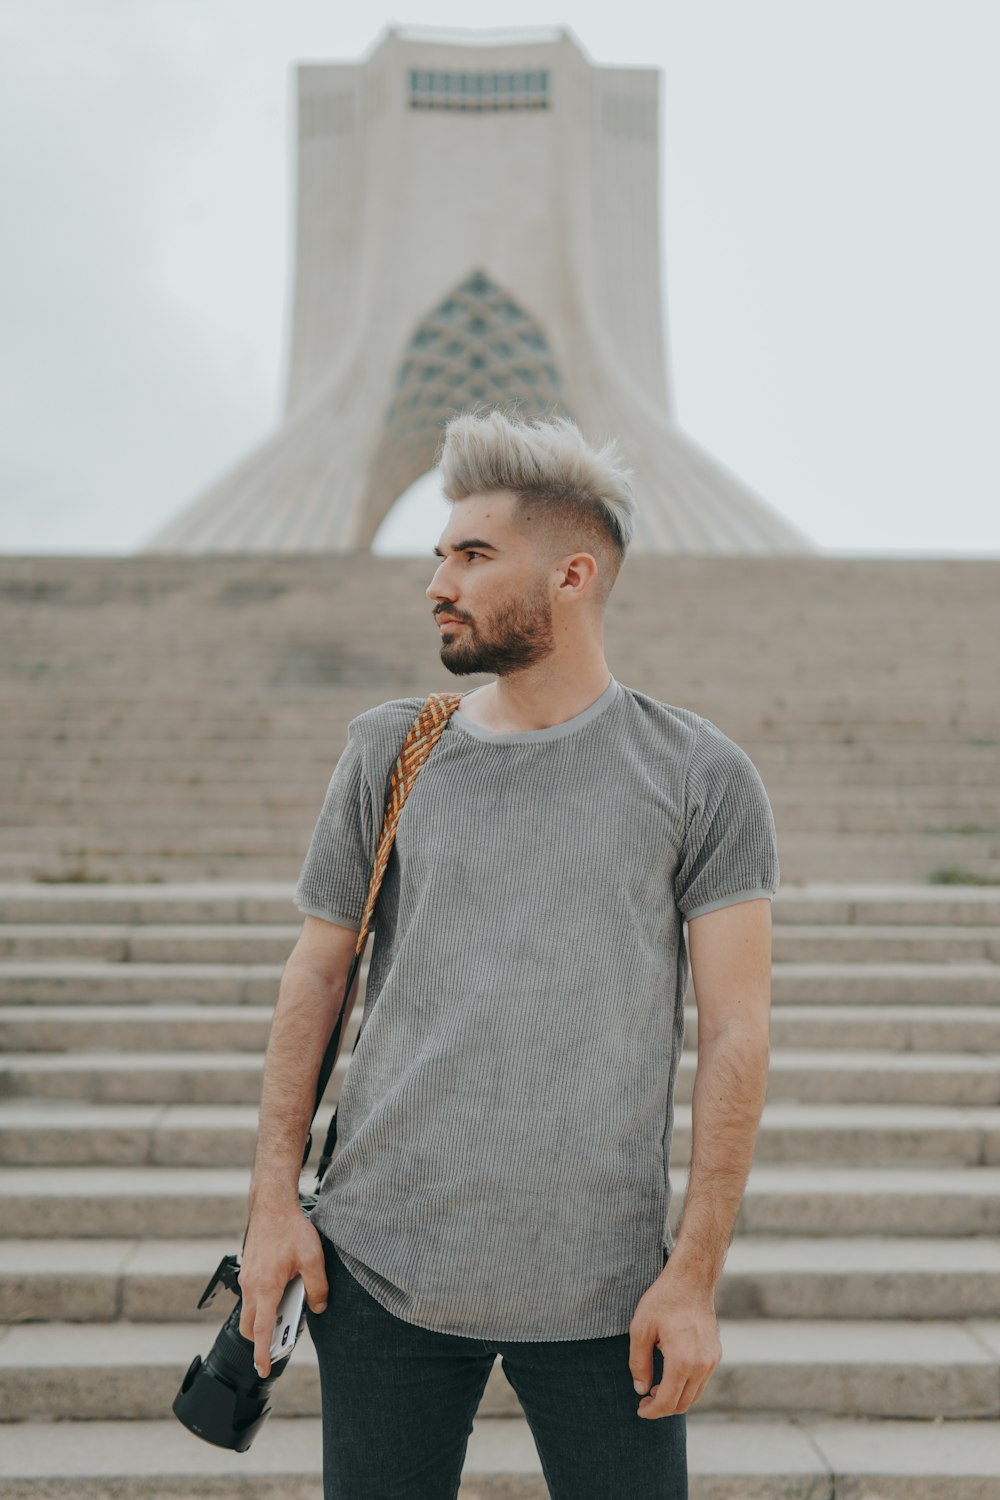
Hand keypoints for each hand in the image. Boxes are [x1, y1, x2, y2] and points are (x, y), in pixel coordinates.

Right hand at [238, 1202, 327, 1377]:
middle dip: (261, 1339)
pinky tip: (283, 1290)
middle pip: (250, 1326)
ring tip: (288, 1312)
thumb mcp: (313, 1259)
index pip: (260, 1331)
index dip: (262, 1353)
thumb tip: (318, 1307)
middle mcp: (251, 1286)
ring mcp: (247, 1278)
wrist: (272, 1204)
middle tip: (281, 1340)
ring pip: (250, 1310)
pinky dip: (263, 1302)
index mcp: (265, 1288)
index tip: (263, 1369)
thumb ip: (317, 1287)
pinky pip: (252, 1295)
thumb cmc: (291, 1229)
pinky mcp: (248, 1270)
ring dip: (263, 1318)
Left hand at [627, 1264, 721, 1418]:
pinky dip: (687, 1386)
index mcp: (682, 1361)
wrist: (691, 1280)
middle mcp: (701, 1365)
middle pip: (683, 1404)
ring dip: (676, 1399)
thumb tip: (641, 1390)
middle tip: (645, 1400)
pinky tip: (671, 1375)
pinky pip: (702, 1381)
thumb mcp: (640, 1329)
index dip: (652, 1411)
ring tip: (656, 1388)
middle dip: (662, 1408)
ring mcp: (712, 1360)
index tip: (640, 1409)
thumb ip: (639, 1363)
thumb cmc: (663, 1301)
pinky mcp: (716, 1354)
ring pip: (694, 1395)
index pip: (668, 1401)